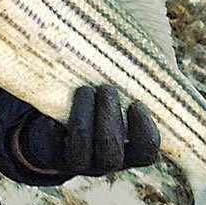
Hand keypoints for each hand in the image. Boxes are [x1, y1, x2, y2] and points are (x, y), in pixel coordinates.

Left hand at [16, 84, 159, 175]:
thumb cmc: (105, 103)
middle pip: (111, 153)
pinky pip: (54, 140)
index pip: (146, 152)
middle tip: (106, 89)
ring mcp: (79, 162)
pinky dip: (58, 120)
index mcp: (132, 151)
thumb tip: (153, 42)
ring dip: (83, 117)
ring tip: (86, 90)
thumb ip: (137, 84)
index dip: (143, 131)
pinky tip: (64, 99)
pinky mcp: (52, 154)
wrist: (63, 125)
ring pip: (81, 150)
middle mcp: (107, 162)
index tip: (135, 103)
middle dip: (108, 119)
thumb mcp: (124, 96)